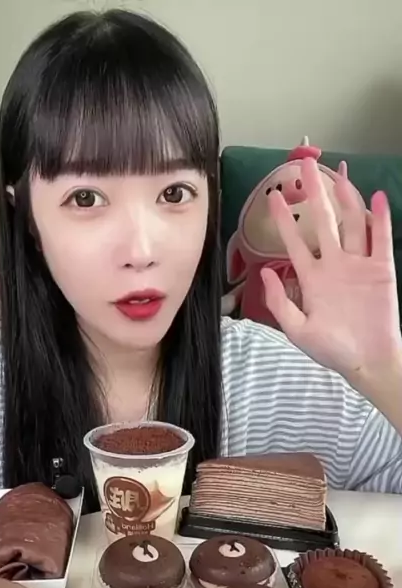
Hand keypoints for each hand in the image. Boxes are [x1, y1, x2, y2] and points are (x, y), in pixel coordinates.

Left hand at [261, 157, 401, 382]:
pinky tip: (376, 198)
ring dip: (346, 200)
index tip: (272, 196)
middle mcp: (334, 265)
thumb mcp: (297, 331)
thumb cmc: (332, 350)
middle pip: (324, 223)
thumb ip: (280, 302)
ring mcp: (358, 265)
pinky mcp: (381, 270)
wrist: (367, 362)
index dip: (283, 220)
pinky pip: (381, 240)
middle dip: (314, 196)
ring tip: (337, 175)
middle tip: (305, 167)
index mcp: (312, 278)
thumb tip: (264, 273)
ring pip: (352, 224)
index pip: (295, 242)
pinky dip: (379, 219)